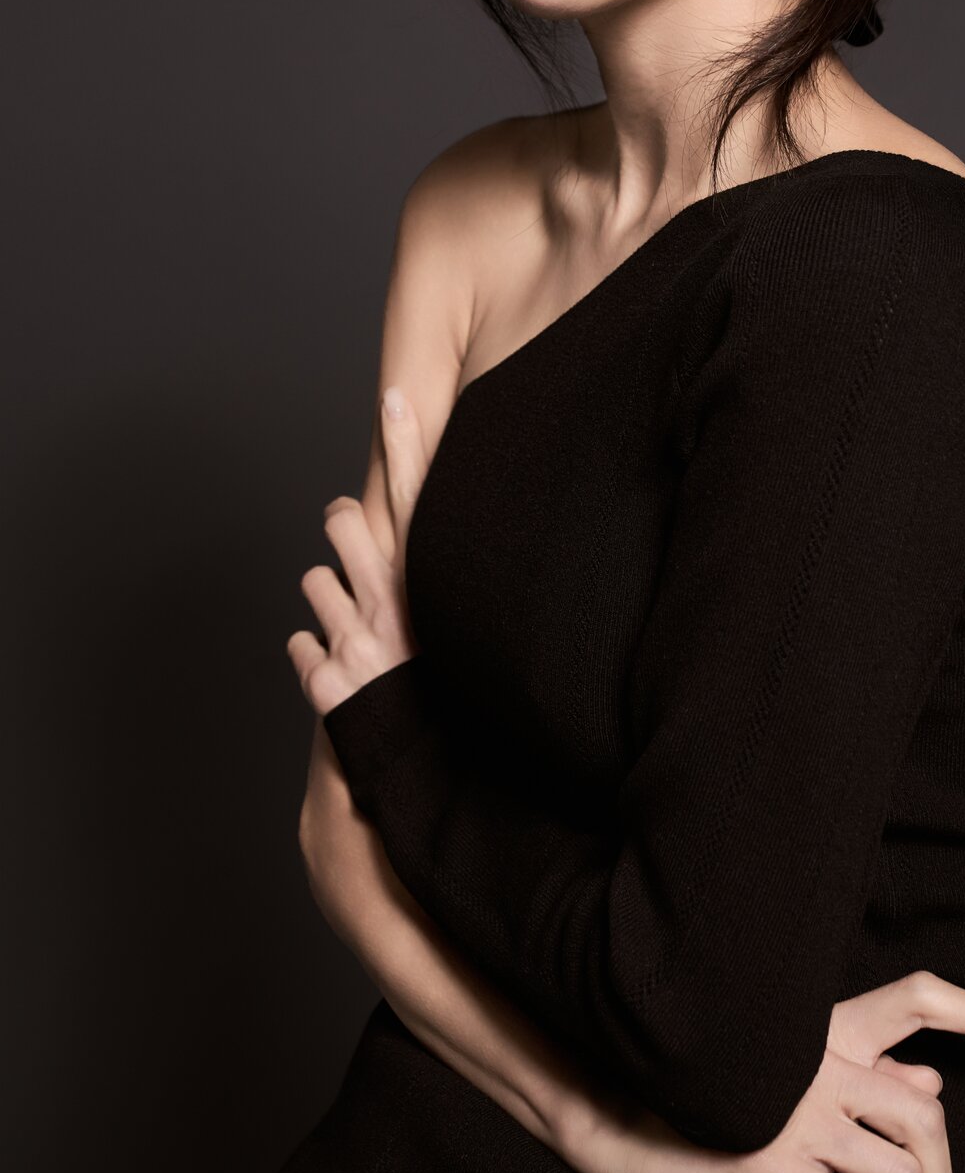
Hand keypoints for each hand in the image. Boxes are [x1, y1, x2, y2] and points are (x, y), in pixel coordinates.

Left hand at [286, 385, 428, 716]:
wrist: (431, 775)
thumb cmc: (447, 695)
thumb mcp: (455, 630)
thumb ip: (435, 587)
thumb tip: (412, 551)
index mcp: (431, 589)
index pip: (419, 502)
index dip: (407, 443)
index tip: (395, 397)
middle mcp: (395, 606)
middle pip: (342, 520)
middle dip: (343, 529)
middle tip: (355, 556)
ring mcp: (357, 643)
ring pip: (313, 583)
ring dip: (328, 605)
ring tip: (359, 637)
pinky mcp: (324, 682)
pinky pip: (299, 644)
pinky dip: (314, 658)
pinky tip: (344, 677)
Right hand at [580, 968, 964, 1172]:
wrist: (631, 1134)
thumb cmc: (720, 1107)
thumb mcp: (792, 1084)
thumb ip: (860, 1079)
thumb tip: (928, 1085)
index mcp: (826, 1033)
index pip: (919, 997)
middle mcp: (818, 1066)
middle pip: (926, 1124)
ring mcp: (795, 1118)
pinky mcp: (771, 1171)